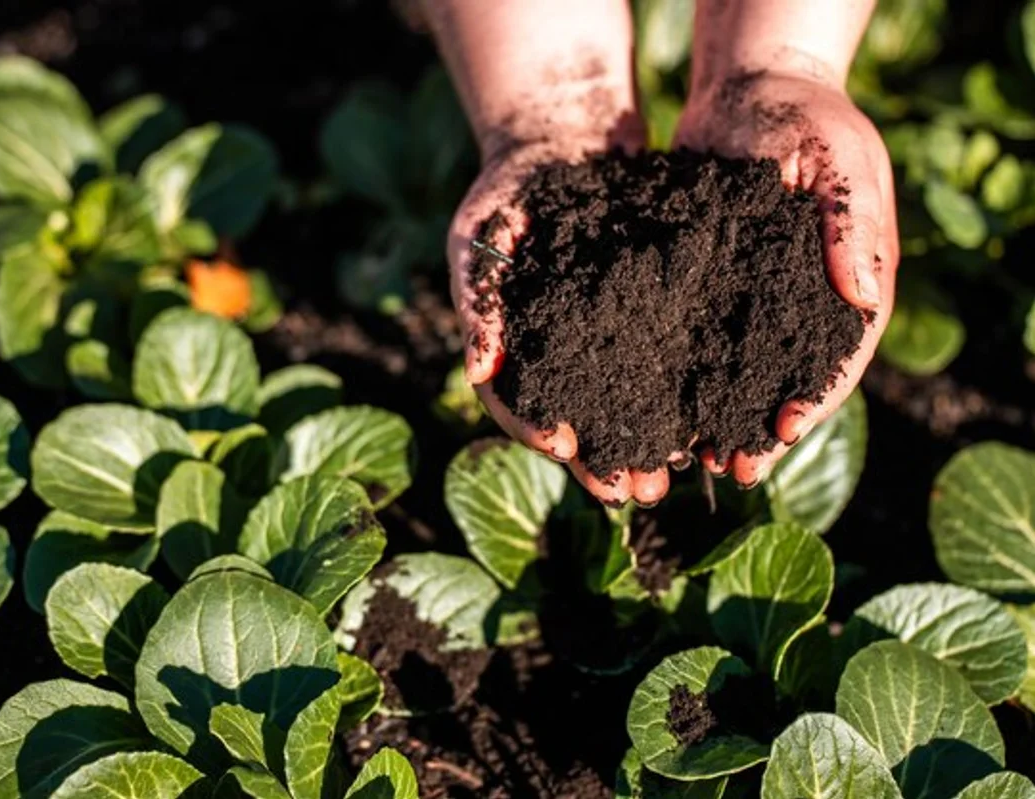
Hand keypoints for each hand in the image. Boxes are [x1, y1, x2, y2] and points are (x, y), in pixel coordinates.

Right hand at [447, 130, 674, 506]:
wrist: (564, 138)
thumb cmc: (507, 185)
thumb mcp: (480, 231)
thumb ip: (479, 299)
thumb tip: (477, 372)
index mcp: (511, 344)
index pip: (516, 402)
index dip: (538, 429)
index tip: (567, 447)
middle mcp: (558, 353)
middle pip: (577, 419)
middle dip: (606, 458)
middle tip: (639, 491)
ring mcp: (603, 337)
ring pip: (625, 403)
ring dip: (651, 441)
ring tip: (682, 469)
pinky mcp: (648, 314)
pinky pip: (666, 361)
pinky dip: (686, 391)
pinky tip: (713, 412)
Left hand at [674, 69, 898, 486]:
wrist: (747, 89)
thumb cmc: (805, 116)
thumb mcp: (835, 158)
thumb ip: (849, 223)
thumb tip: (862, 295)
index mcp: (846, 284)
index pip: (837, 357)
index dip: (812, 399)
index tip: (781, 433)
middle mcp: (798, 304)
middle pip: (781, 381)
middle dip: (754, 427)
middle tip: (726, 468)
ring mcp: (748, 300)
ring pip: (732, 372)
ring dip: (710, 416)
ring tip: (683, 456)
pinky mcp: (703, 286)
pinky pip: (689, 339)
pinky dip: (672, 374)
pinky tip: (646, 402)